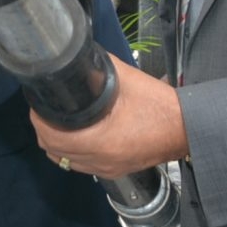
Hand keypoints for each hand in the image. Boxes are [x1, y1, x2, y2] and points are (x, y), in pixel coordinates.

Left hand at [29, 58, 187, 178]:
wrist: (188, 128)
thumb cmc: (160, 106)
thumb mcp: (126, 79)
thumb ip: (97, 67)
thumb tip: (78, 55)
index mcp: (99, 141)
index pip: (51, 137)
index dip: (39, 119)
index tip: (38, 105)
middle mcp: (100, 160)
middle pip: (54, 151)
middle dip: (45, 130)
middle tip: (46, 110)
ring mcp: (107, 169)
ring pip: (66, 161)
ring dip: (58, 143)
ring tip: (59, 122)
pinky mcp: (115, 171)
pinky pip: (83, 165)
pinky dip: (74, 152)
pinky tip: (78, 136)